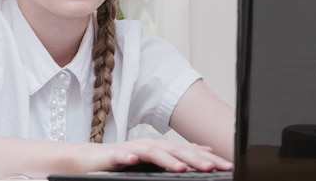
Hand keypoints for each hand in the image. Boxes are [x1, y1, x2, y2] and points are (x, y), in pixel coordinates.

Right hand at [79, 138, 232, 173]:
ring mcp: (130, 149)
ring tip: (181, 168)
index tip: (227, 166)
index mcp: (160, 149)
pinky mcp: (112, 155)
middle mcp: (148, 146)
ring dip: (167, 159)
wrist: (88, 159)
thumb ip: (176, 156)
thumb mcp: (153, 160)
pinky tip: (134, 161)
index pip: (187, 152)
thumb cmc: (121, 161)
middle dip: (195, 158)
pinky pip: (121, 156)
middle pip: (174, 150)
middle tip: (213, 167)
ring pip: (151, 152)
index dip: (207, 158)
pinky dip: (128, 157)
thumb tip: (204, 151)